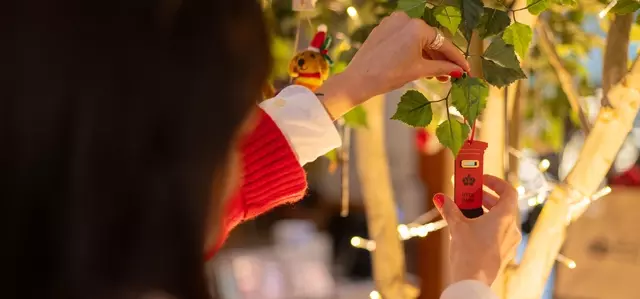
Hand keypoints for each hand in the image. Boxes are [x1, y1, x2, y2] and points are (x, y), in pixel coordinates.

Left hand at [317, 11, 469, 118]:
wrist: (358, 80)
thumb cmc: (388, 75)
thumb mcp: (419, 71)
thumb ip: (441, 67)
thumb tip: (457, 70)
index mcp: (417, 27)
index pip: (442, 43)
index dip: (455, 58)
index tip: (465, 69)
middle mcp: (405, 19)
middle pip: (430, 40)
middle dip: (441, 58)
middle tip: (451, 75)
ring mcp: (392, 23)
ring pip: (417, 39)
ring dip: (427, 56)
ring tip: (436, 75)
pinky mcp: (383, 29)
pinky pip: (404, 38)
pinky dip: (413, 50)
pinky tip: (420, 65)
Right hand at [433, 175, 521, 286]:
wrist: (473, 282)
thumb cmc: (469, 251)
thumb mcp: (457, 226)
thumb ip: (449, 209)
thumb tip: (440, 198)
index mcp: (505, 217)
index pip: (508, 191)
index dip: (495, 182)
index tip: (480, 179)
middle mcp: (511, 228)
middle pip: (503, 205)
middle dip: (484, 197)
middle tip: (468, 194)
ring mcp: (510, 242)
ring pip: (500, 220)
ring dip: (484, 212)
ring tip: (465, 212)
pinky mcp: (504, 254)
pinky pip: (498, 233)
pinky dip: (486, 226)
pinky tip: (469, 230)